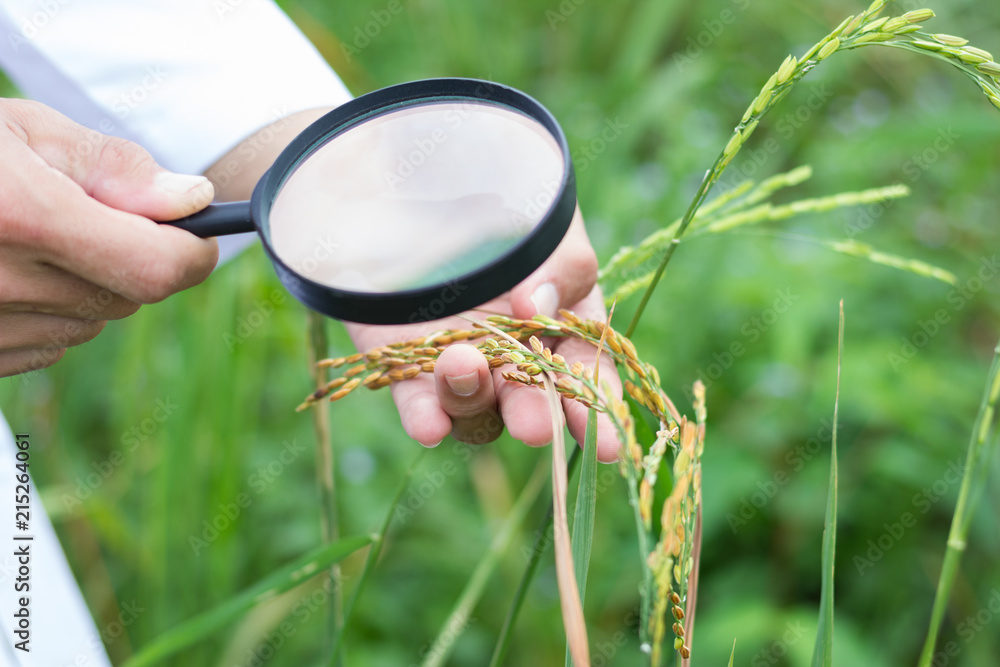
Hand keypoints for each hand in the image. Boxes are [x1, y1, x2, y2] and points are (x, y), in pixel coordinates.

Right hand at [0, 99, 217, 376]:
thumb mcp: (18, 131)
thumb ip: (111, 166)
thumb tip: (191, 199)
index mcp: (18, 216)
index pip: (154, 268)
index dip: (190, 254)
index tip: (195, 235)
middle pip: (128, 298)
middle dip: (134, 259)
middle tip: (93, 216)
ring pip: (89, 323)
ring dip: (87, 286)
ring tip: (31, 239)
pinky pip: (45, 346)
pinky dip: (47, 313)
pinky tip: (6, 273)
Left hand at [346, 209, 623, 461]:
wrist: (419, 173)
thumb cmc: (504, 197)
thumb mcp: (549, 224)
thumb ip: (558, 269)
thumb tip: (535, 310)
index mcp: (563, 323)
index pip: (586, 375)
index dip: (596, 409)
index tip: (607, 445)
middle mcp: (515, 354)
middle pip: (529, 401)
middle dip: (533, 414)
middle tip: (533, 425)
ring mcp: (462, 361)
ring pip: (474, 405)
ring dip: (472, 396)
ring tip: (462, 362)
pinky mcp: (407, 361)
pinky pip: (417, 400)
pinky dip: (424, 415)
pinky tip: (429, 426)